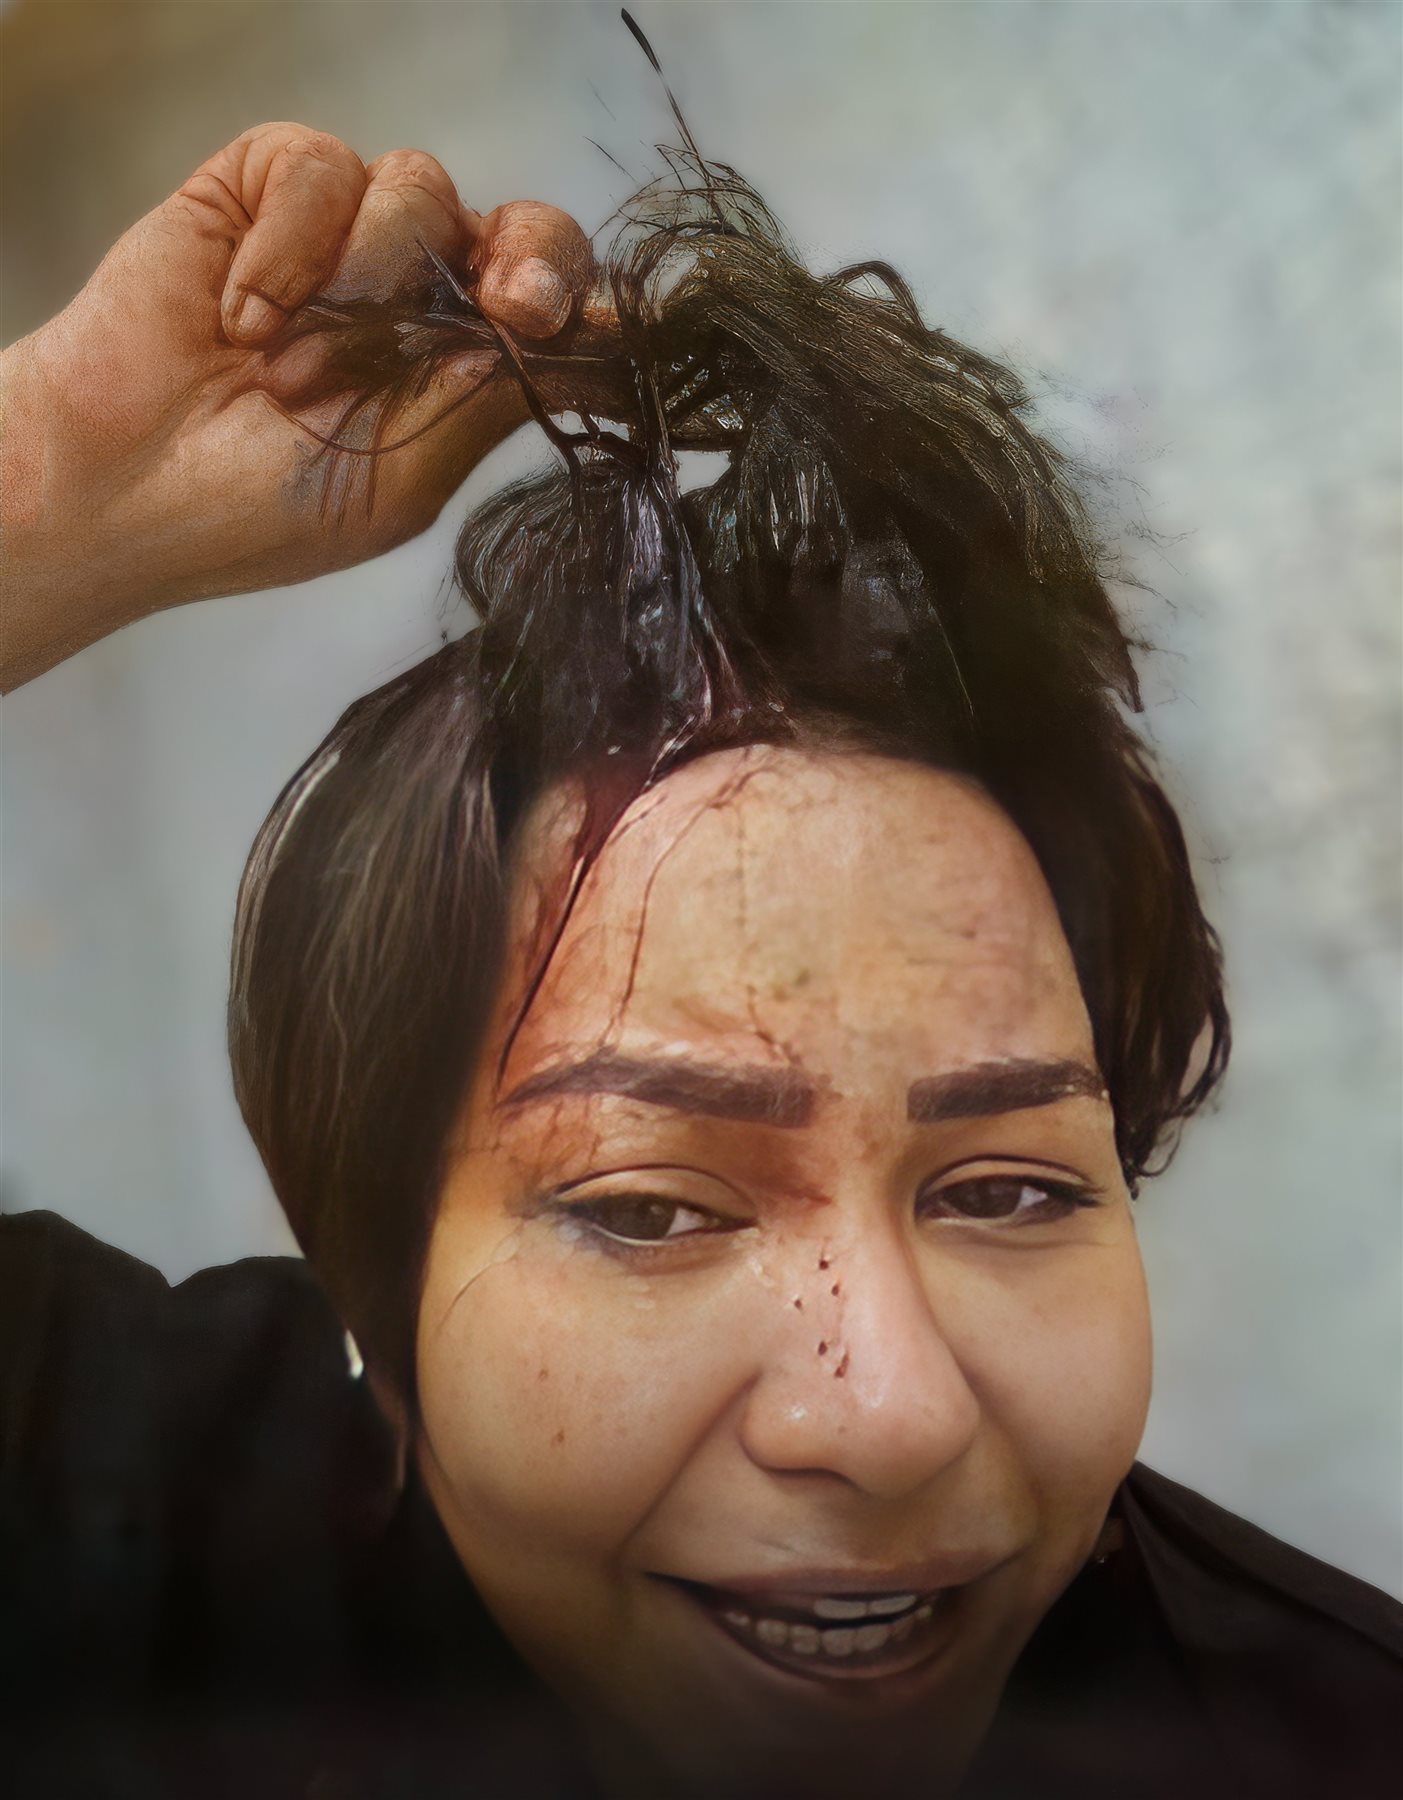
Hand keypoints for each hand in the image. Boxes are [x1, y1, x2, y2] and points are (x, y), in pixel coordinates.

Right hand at [2, 122, 597, 689]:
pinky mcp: (268, 187)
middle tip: (504, 308)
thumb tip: (603, 348)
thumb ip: (491, 405)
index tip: (573, 330)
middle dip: (528, 260)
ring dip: (363, 287)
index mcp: (466, 368)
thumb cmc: (258, 508)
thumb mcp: (402, 481)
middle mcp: (424, 293)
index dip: (578, 303)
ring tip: (288, 372)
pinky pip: (321, 168)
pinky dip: (286, 249)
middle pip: (526, 229)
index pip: (559, 308)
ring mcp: (348, 235)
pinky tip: (241, 320)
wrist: (123, 488)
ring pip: (421, 189)